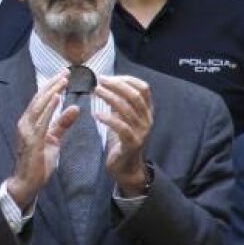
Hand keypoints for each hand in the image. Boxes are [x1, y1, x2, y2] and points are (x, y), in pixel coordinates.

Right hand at [8, 72, 73, 208]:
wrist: (27, 182)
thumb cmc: (39, 162)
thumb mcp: (54, 140)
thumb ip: (62, 124)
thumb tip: (75, 107)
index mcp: (29, 122)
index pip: (40, 100)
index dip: (51, 86)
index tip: (63, 75)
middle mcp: (25, 123)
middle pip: (39, 99)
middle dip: (52, 84)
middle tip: (65, 71)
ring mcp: (27, 131)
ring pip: (39, 106)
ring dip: (51, 91)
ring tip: (62, 80)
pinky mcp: (32, 140)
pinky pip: (41, 121)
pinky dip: (49, 108)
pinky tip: (57, 98)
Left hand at [96, 75, 153, 194]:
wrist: (126, 167)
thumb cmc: (121, 140)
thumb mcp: (122, 118)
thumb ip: (119, 103)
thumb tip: (107, 84)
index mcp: (147, 111)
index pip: (144, 88)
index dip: (127, 79)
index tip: (108, 77)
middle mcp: (147, 120)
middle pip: (135, 96)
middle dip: (117, 85)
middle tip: (99, 80)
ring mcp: (142, 132)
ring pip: (127, 109)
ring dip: (110, 97)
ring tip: (95, 91)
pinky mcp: (132, 143)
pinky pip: (121, 127)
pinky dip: (108, 118)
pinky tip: (96, 114)